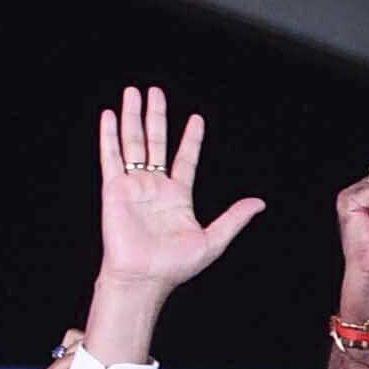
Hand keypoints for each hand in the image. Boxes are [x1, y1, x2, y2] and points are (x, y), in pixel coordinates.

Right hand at [89, 89, 255, 308]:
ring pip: (133, 142)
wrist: (144, 277)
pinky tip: (109, 115)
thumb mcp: (213, 240)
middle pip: (156, 142)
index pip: (185, 159)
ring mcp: (134, 185)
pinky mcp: (115, 188)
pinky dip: (109, 136)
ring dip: (133, 116)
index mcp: (177, 196)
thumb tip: (259, 203)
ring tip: (133, 92)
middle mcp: (154, 186)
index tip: (196, 119)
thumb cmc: (174, 266)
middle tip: (155, 91)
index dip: (191, 139)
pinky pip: (111, 157)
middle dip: (156, 116)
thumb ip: (234, 218)